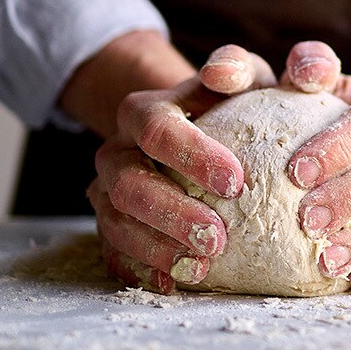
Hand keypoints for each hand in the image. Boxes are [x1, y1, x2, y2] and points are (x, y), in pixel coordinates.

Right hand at [89, 44, 276, 291]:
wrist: (191, 130)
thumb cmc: (228, 105)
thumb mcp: (241, 77)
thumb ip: (238, 66)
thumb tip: (223, 72)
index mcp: (143, 112)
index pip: (157, 130)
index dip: (191, 156)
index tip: (235, 181)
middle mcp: (117, 151)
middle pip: (127, 183)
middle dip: (170, 214)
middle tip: (216, 238)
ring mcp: (109, 192)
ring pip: (115, 223)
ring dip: (155, 248)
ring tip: (200, 267)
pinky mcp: (112, 225)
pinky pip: (114, 252)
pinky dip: (140, 270)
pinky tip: (175, 283)